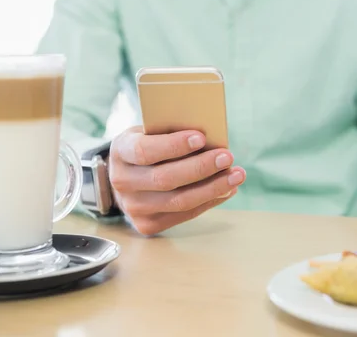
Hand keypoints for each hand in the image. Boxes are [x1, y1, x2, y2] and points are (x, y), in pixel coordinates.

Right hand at [108, 126, 245, 234]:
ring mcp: (133, 207)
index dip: (174, 146)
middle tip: (227, 157)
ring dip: (213, 188)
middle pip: (165, 179)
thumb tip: (211, 135)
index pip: (145, 151)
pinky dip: (210, 201)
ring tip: (236, 175)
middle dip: (201, 168)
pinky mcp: (147, 225)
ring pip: (179, 201)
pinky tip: (228, 189)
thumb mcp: (150, 132)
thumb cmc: (147, 146)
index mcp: (121, 152)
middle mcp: (122, 182)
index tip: (201, 138)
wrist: (126, 177)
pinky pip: (184, 215)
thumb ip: (171, 132)